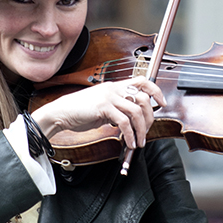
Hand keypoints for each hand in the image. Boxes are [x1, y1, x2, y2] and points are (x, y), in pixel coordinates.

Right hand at [31, 78, 166, 150]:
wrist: (61, 113)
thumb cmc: (80, 111)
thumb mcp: (103, 106)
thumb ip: (117, 108)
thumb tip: (131, 120)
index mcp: (115, 86)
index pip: (142, 80)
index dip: (156, 90)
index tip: (161, 103)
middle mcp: (114, 88)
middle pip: (143, 99)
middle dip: (149, 118)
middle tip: (147, 131)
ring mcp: (108, 97)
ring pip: (135, 111)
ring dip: (141, 130)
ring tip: (138, 142)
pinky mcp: (103, 107)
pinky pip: (123, 122)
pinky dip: (129, 135)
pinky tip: (128, 142)